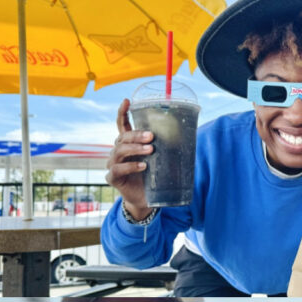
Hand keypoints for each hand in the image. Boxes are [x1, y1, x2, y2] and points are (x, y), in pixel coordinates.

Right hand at [106, 98, 154, 220]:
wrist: (146, 200)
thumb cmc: (152, 177)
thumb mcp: (160, 160)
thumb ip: (165, 147)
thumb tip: (188, 133)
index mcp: (128, 144)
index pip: (122, 125)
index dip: (123, 112)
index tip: (127, 101)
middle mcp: (118, 151)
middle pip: (122, 137)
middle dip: (136, 135)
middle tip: (151, 136)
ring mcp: (113, 164)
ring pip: (119, 151)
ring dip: (135, 148)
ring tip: (150, 150)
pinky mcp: (113, 178)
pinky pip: (118, 169)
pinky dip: (130, 166)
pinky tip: (142, 166)